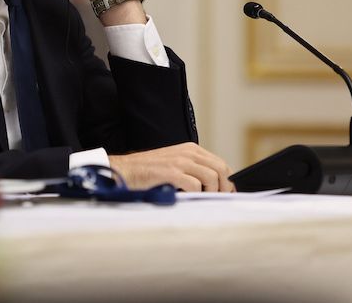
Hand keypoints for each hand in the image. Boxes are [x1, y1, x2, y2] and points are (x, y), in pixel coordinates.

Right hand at [109, 142, 234, 191]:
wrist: (124, 171)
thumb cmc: (149, 173)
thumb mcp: (174, 165)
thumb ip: (193, 171)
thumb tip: (215, 187)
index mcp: (191, 149)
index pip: (221, 164)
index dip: (227, 181)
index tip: (227, 194)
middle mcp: (188, 152)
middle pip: (221, 169)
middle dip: (224, 188)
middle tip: (218, 200)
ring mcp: (180, 161)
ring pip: (211, 177)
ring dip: (210, 193)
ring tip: (202, 201)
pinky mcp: (171, 172)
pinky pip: (195, 186)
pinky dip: (196, 195)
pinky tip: (187, 198)